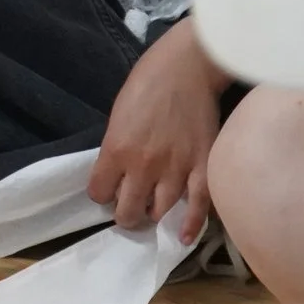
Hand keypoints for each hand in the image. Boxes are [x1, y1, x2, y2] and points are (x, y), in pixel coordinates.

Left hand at [90, 20, 225, 240]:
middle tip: (131, 207)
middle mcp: (143, 166)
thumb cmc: (147, 83)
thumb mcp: (118, 116)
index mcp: (115, 149)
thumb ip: (116, 148)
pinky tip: (184, 236)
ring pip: (160, 212)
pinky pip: (198, 207)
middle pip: (128, 211)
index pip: (99, 193)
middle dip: (126, 213)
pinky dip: (191, 225)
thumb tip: (118, 175)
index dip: (102, 194)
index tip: (108, 190)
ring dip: (155, 214)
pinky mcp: (203, 168)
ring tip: (154, 211)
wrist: (187, 67)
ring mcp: (175, 169)